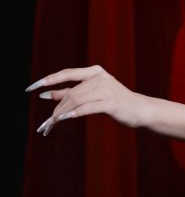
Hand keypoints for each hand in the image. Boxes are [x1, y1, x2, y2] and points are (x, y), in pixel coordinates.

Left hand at [27, 65, 146, 136]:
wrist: (140, 110)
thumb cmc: (116, 102)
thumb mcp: (92, 95)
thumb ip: (72, 93)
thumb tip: (47, 94)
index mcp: (95, 72)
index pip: (67, 73)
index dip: (49, 80)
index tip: (31, 87)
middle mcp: (100, 78)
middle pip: (71, 92)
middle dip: (56, 108)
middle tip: (46, 123)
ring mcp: (106, 89)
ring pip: (76, 101)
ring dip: (61, 113)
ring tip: (51, 125)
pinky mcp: (110, 103)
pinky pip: (86, 108)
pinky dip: (73, 113)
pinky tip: (63, 119)